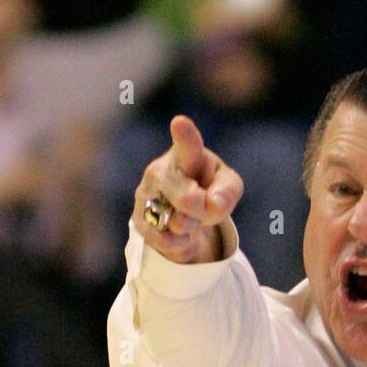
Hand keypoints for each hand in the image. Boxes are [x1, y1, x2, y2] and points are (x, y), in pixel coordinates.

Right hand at [132, 114, 243, 263]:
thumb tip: (214, 204)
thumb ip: (227, 192)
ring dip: (191, 227)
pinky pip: (165, 239)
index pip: (187, 144)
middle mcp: (161, 168)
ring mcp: (146, 192)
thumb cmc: (209, 189)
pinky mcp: (139, 218)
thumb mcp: (228, 187)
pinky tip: (180, 233)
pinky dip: (180, 243)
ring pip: (177, 222)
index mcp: (187, 153)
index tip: (180, 124)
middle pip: (188, 199)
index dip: (185, 135)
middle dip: (203, 211)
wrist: (186, 211)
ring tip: (189, 217)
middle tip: (203, 206)